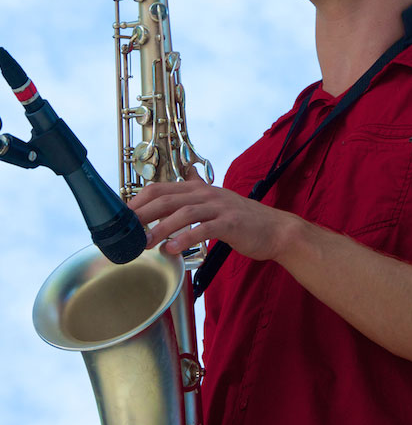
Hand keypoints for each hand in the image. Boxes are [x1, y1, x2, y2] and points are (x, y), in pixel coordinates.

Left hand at [128, 166, 293, 260]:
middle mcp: (206, 194)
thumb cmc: (242, 221)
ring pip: (183, 213)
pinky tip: (173, 249)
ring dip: (160, 228)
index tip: (122, 217)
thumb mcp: (216, 202)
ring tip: (145, 244)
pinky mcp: (230, 223)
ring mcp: (219, 207)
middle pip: (167, 198)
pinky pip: (204, 229)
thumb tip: (184, 175)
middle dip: (142, 215)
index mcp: (199, 189)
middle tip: (126, 232)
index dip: (138, 200)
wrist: (275, 230)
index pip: (160, 188)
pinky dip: (186, 239)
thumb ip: (196, 193)